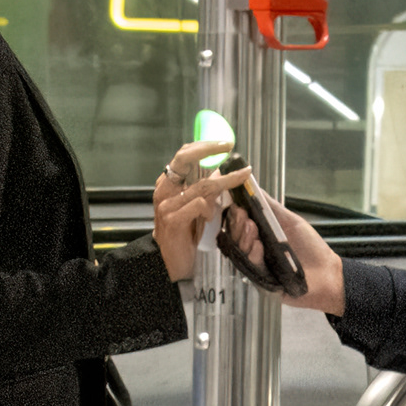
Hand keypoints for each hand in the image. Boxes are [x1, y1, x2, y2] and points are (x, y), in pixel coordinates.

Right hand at [148, 143, 249, 283]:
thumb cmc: (185, 233)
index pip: (183, 155)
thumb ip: (203, 187)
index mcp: (168, 183)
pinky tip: (210, 218)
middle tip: (228, 146)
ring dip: (225, 181)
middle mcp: (164, 190)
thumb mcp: (195, 205)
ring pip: (201, 185)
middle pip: (185, 159)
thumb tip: (220, 170)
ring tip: (241, 178)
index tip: (224, 144)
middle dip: (209, 149)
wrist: (172, 261)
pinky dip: (209, 209)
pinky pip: (199, 205)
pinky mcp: (172, 220)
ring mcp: (166, 205)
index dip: (204, 145)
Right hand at [231, 182, 346, 314]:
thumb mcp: (291, 221)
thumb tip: (255, 189)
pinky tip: (258, 246)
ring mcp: (257, 265)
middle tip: (241, 214)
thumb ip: (271, 207)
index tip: (237, 204)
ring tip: (251, 227)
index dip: (236, 215)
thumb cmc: (310, 248)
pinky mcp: (261, 281)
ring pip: (240, 252)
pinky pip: (252, 267)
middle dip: (236, 224)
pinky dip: (254, 254)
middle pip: (235, 237)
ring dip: (244, 237)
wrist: (325, 273)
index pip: (240, 223)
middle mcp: (256, 249)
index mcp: (261, 234)